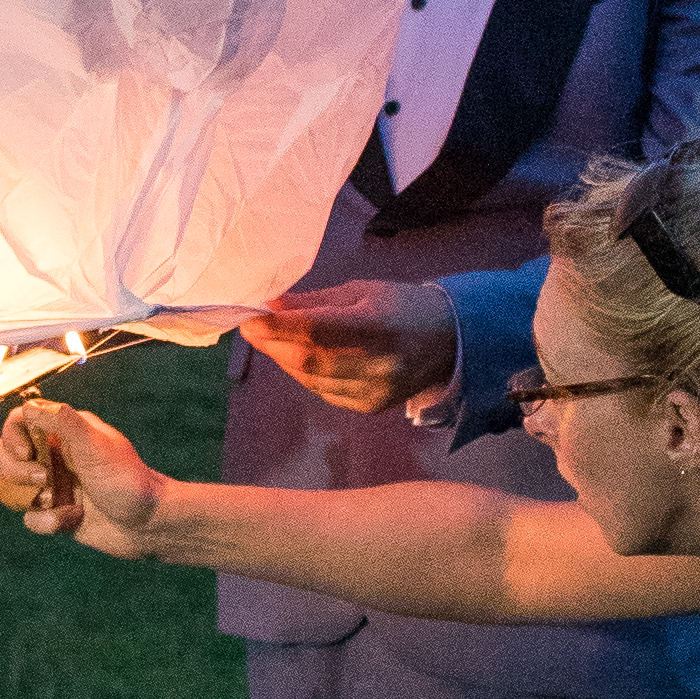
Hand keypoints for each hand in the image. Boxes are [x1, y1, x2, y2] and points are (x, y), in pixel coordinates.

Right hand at [0, 399, 168, 555]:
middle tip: (44, 479)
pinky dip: (47, 522)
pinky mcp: (55, 513)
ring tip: (55, 502)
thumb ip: (64, 422)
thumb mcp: (97, 445)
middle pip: (5, 456)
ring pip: (11, 489)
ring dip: (27, 498)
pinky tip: (73, 519)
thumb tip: (31, 406)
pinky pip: (30, 518)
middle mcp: (53, 457)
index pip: (18, 422)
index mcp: (63, 433)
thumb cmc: (128, 480)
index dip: (12, 437)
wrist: (149, 524)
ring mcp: (52, 486)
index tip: (27, 452)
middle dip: (17, 471)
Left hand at [235, 279, 456, 415]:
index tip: (249, 318)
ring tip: (274, 341)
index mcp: (377, 324)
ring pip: (310, 380)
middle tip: (253, 328)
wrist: (450, 341)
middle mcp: (377, 363)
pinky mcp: (370, 407)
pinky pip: (323, 392)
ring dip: (284, 361)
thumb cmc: (401, 306)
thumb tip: (269, 304)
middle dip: (272, 344)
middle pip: (307, 360)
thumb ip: (314, 301)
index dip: (276, 327)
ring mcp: (374, 391)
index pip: (315, 329)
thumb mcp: (360, 291)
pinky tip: (302, 359)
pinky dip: (305, 376)